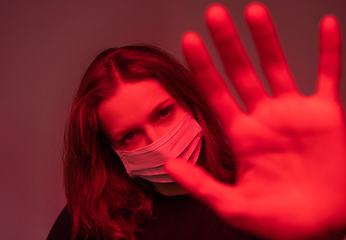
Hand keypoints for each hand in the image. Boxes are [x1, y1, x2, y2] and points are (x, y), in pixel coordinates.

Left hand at [165, 3, 345, 238]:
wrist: (325, 224)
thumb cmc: (281, 220)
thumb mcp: (235, 207)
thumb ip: (201, 186)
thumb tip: (168, 165)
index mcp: (242, 136)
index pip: (216, 93)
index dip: (202, 67)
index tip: (188, 39)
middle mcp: (265, 118)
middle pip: (242, 72)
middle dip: (227, 44)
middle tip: (213, 14)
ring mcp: (295, 112)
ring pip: (278, 66)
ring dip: (266, 38)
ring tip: (253, 10)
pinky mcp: (326, 114)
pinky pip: (327, 75)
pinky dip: (328, 51)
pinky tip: (325, 23)